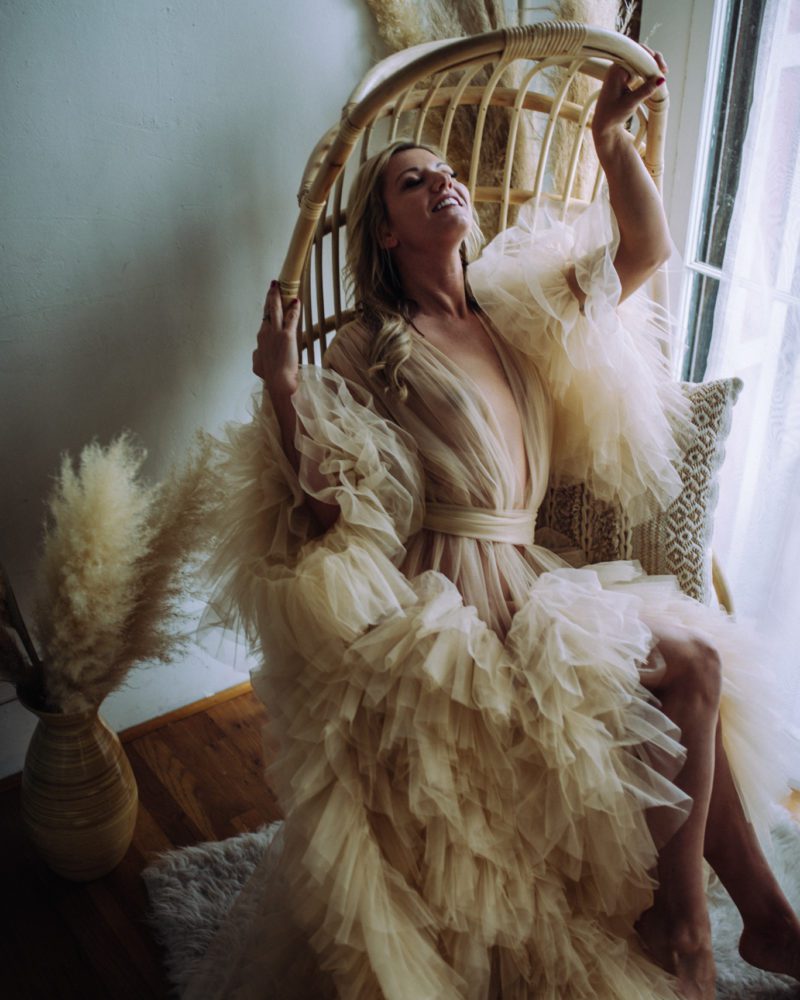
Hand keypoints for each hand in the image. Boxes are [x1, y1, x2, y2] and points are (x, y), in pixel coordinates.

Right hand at [253, 281, 300, 397]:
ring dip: (278, 296)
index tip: (269, 301)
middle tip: (274, 285)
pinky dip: (294, 309)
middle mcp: (266, 332)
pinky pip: (291, 318)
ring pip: (276, 309)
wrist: (278, 381)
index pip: (265, 320)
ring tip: (281, 285)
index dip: (267, 309)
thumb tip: (256, 353)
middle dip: (271, 296)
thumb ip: (256, 356)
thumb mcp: (258, 365)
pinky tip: (296, 301)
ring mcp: (276, 333)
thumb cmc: (269, 375)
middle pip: (268, 310)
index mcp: (261, 338)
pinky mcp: (287, 335)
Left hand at [592, 45, 666, 150]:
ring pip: (639, 61)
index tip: (660, 67)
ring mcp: (620, 71)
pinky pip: (637, 68)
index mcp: (616, 71)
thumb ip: (646, 90)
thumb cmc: (612, 115)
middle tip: (664, 71)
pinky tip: (654, 77)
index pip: (636, 54)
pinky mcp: (623, 76)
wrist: (603, 124)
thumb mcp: (631, 103)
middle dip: (653, 60)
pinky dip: (647, 71)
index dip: (650, 57)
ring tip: (662, 73)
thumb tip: (661, 79)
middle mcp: (617, 67)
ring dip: (651, 65)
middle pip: (639, 54)